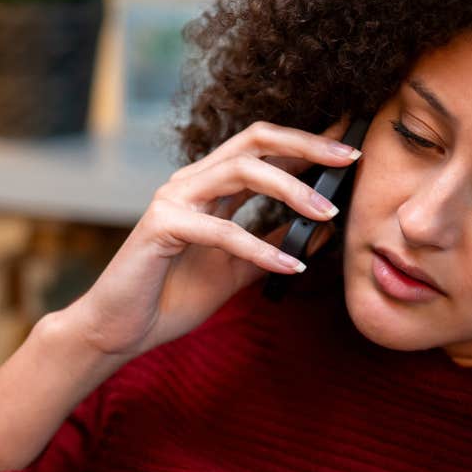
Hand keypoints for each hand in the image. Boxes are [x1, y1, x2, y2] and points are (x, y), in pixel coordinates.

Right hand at [63, 117, 359, 358]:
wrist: (121, 330)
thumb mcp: (237, 269)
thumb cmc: (173, 296)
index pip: (262, 148)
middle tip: (350, 158)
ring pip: (240, 172)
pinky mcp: (161, 227)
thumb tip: (322, 230)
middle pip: (255, 141)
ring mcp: (173, 200)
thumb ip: (272, 246)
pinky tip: (291, 267)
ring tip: (327, 213)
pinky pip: (221, 230)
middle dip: (307, 145)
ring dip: (291, 190)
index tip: (350, 143)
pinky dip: (261, 249)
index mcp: (209, 187)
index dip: (307, 141)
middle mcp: (191, 183)